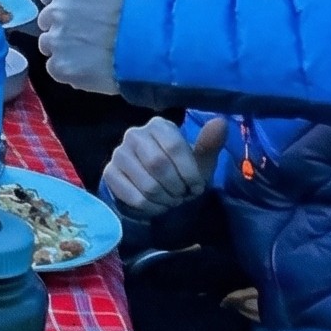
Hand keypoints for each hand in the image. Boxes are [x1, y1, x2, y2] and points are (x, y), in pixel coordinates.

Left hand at [36, 0, 138, 94]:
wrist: (157, 40)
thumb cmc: (138, 1)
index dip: (68, 5)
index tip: (88, 12)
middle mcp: (55, 13)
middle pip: (48, 22)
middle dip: (66, 27)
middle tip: (94, 32)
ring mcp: (58, 42)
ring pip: (51, 46)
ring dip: (67, 49)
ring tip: (95, 50)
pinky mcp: (63, 69)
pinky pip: (57, 69)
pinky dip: (72, 70)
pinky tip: (94, 64)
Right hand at [101, 117, 229, 216]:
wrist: (156, 189)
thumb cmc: (181, 171)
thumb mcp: (200, 161)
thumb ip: (209, 144)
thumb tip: (220, 123)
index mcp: (159, 126)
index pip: (174, 146)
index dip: (189, 172)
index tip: (197, 186)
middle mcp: (134, 134)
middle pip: (158, 164)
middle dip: (176, 187)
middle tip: (182, 195)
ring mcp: (119, 153)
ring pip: (146, 184)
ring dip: (165, 199)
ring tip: (171, 200)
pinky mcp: (109, 173)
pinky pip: (133, 197)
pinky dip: (151, 208)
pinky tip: (156, 205)